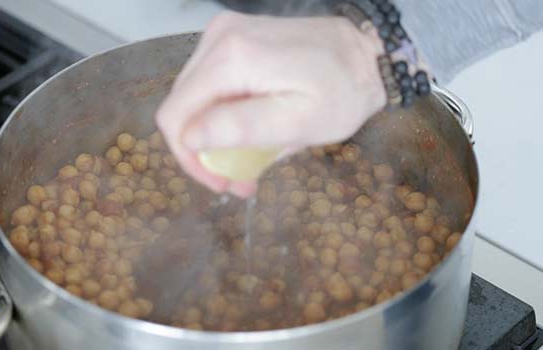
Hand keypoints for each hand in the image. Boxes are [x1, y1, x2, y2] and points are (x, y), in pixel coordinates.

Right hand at [156, 12, 385, 196]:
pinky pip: (210, 84)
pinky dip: (221, 114)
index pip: (175, 115)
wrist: (367, 53)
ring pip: (192, 98)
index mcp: (231, 58)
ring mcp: (223, 33)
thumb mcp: (300, 122)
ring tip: (245, 162)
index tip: (220, 182)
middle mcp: (218, 38)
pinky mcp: (231, 37)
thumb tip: (189, 138)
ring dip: (211, 135)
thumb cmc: (343, 93)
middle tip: (237, 179)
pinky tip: (247, 131)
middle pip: (181, 106)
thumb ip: (242, 128)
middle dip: (202, 150)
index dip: (187, 157)